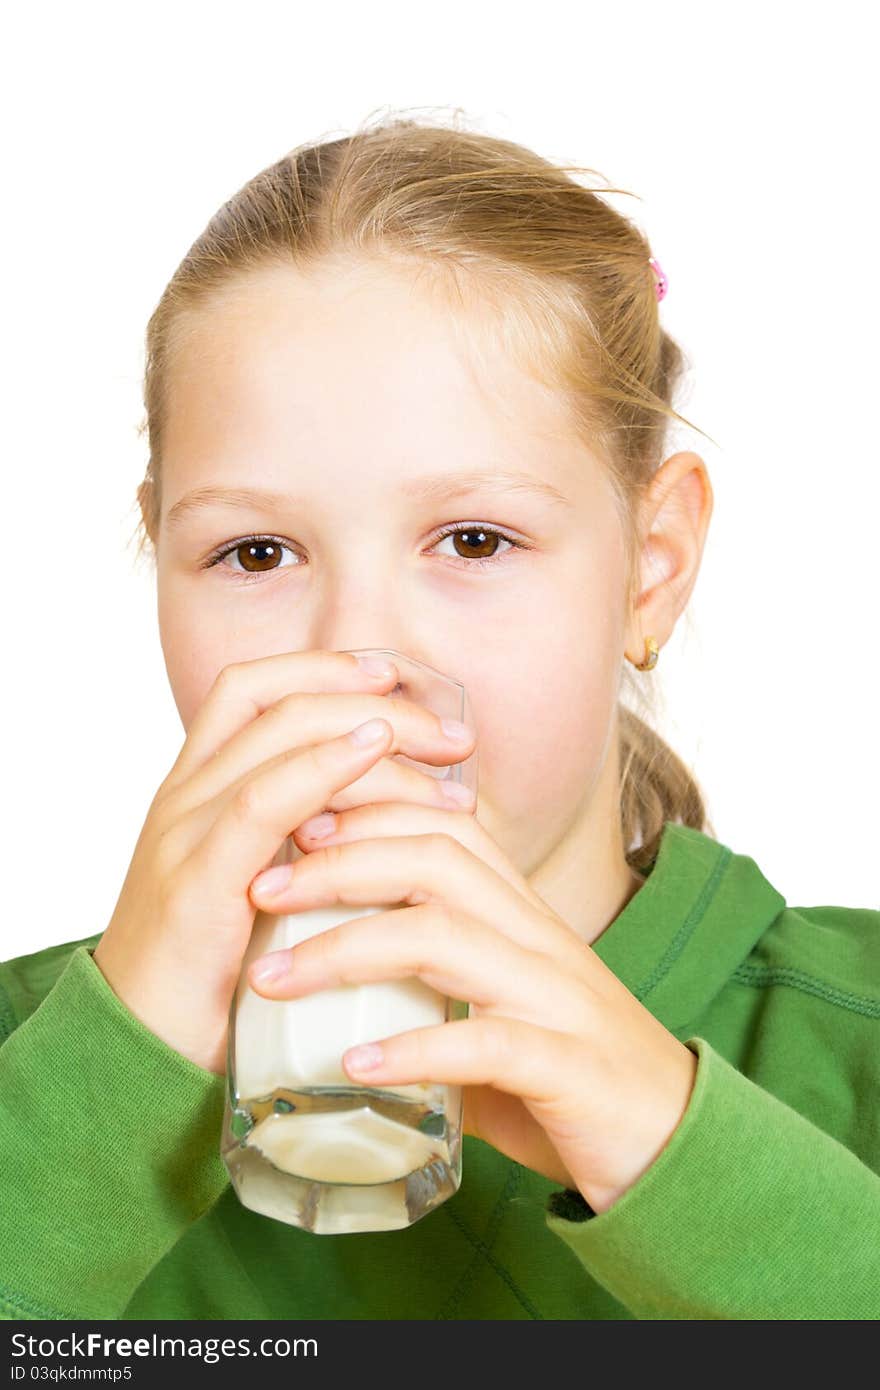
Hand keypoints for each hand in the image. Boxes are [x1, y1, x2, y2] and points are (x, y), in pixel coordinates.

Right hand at [93, 650, 475, 1074]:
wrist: (135, 1059)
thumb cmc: (211, 980)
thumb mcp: (259, 893)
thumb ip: (303, 848)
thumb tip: (393, 822)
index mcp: (197, 793)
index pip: (254, 690)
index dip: (324, 668)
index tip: (398, 679)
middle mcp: (185, 798)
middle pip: (279, 703)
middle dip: (372, 698)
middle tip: (453, 735)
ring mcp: (184, 834)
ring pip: (275, 736)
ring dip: (370, 730)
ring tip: (444, 751)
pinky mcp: (195, 884)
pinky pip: (260, 803)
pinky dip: (321, 768)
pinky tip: (371, 756)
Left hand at [246, 801, 698, 1213]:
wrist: (678, 1144)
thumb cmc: (570, 1075)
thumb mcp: (496, 1010)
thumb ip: (430, 988)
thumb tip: (331, 991)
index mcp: (521, 915)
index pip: (444, 825)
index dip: (366, 811)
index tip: (290, 826)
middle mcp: (539, 939)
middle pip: (435, 860)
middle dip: (339, 863)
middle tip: (259, 889)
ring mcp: (556, 999)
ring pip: (447, 939)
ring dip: (348, 949)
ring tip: (270, 979)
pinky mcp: (567, 1068)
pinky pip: (485, 1046)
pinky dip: (413, 1050)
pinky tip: (351, 1067)